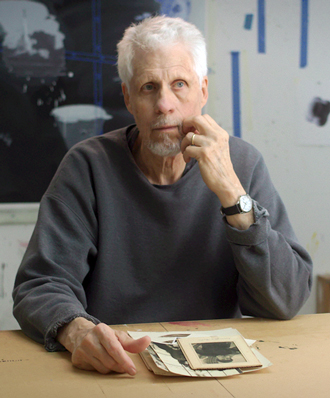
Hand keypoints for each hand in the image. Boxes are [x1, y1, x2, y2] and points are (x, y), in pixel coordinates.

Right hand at [57, 317, 150, 374]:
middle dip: (120, 366)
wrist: (80, 335)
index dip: (124, 361)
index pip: (115, 349)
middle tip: (126, 368)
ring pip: (102, 368)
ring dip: (111, 369)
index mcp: (101, 330)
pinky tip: (101, 362)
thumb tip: (147, 340)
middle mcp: (90, 339)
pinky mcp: (76, 359)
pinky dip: (101, 369)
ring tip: (113, 362)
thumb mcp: (117, 336)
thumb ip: (132, 342)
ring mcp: (81, 349)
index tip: (132, 370)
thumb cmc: (104, 336)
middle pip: (109, 361)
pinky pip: (94, 371)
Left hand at [181, 114, 253, 229]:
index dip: (193, 121)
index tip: (190, 130)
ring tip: (186, 152)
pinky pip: (187, 149)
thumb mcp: (219, 147)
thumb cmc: (220, 166)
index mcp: (221, 133)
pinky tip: (188, 160)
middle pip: (196, 119)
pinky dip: (185, 155)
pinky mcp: (204, 154)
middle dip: (186, 124)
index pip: (205, 117)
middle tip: (183, 133)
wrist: (226, 181)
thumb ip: (210, 137)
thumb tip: (194, 129)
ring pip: (189, 136)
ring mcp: (210, 144)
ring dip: (183, 144)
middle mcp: (217, 136)